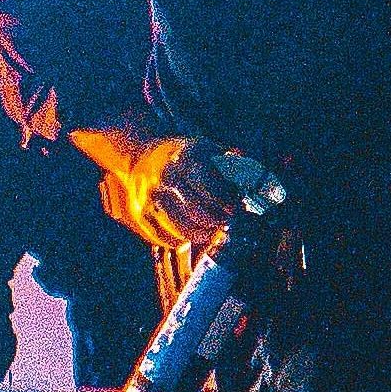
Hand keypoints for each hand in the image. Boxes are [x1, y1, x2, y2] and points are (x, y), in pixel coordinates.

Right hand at [74, 124, 232, 252]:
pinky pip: (163, 237)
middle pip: (196, 210)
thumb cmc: (187, 157)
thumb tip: (251, 179)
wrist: (143, 155)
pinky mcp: (139, 212)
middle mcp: (165, 175)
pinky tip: (191, 235)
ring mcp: (150, 195)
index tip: (236, 209)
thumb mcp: (210, 150)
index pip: (209, 184)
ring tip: (212, 231)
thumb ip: (233, 164)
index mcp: (186, 156)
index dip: (226, 201)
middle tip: (227, 223)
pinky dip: (181, 240)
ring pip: (181, 227)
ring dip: (202, 234)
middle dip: (217, 221)